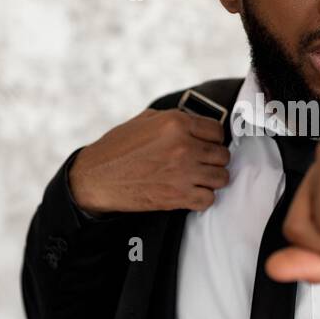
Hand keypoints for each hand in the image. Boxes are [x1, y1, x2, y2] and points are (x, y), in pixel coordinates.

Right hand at [68, 108, 230, 212]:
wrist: (97, 177)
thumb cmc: (118, 148)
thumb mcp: (147, 120)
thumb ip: (175, 120)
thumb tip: (197, 124)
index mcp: (176, 123)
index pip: (217, 131)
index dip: (213, 139)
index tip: (206, 145)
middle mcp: (183, 146)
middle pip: (222, 155)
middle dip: (213, 160)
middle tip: (201, 163)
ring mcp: (182, 172)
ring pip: (221, 177)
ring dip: (211, 179)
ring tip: (198, 178)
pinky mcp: (178, 196)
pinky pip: (209, 199)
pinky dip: (202, 198)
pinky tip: (191, 192)